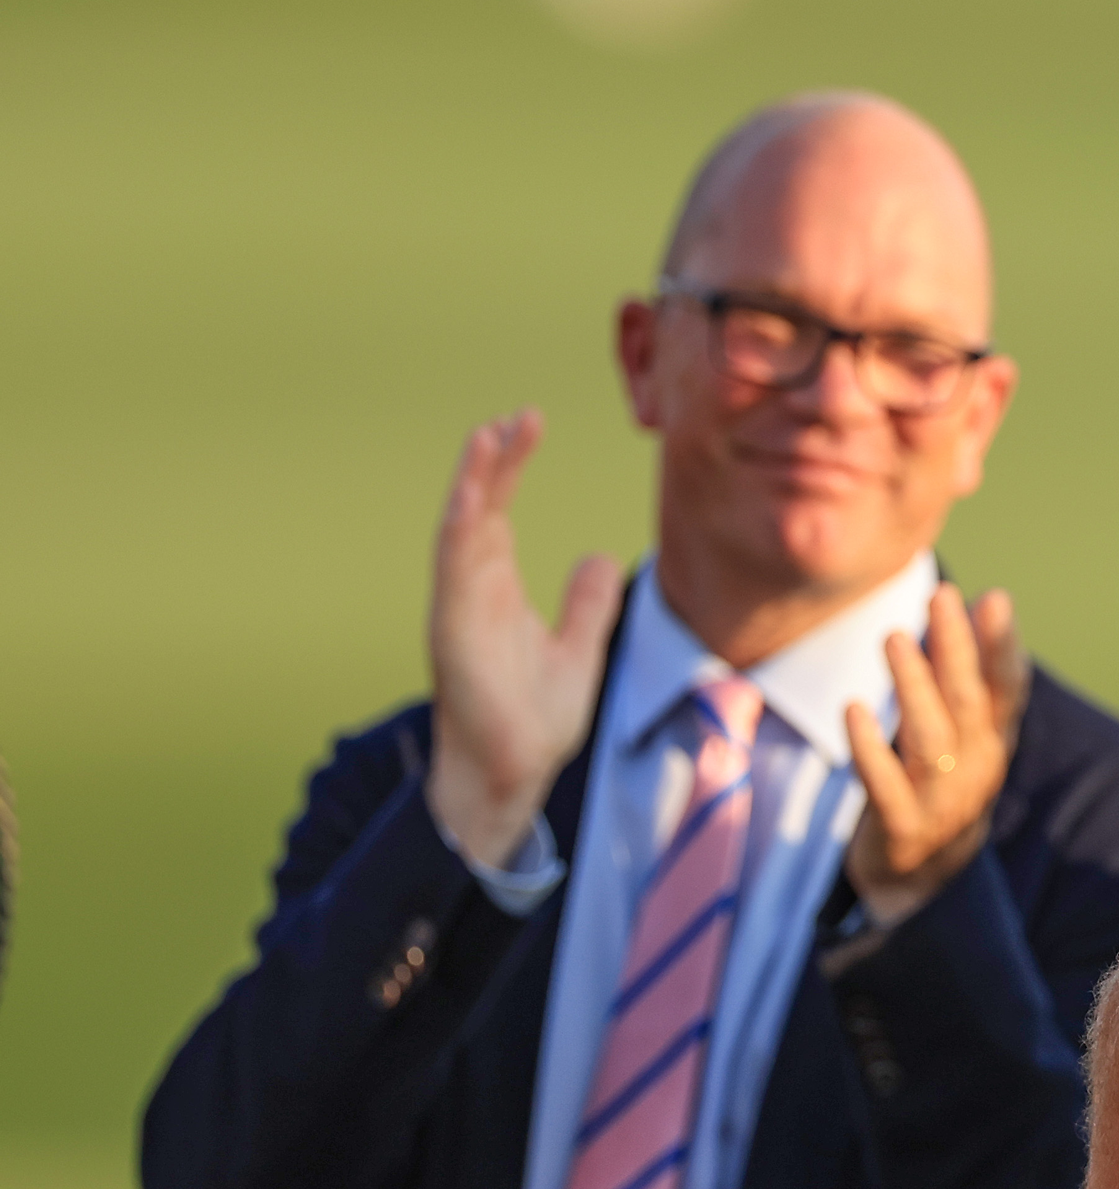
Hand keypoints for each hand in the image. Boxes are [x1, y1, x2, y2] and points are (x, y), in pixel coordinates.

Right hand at [424, 410, 622, 868]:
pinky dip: (461, 531)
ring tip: (487, 436)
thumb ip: (585, 603)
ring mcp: (459, 608)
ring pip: (460, 531)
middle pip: (479, 509)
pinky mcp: (454, 631)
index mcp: (496, 589)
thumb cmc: (535, 719)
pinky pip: (453, 571)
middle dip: (494, 462)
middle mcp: (473, 590)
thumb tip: (595, 556)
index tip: (527, 424)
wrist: (514, 772)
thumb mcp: (578, 647)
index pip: (500, 513)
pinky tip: (471, 497)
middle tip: (516, 416)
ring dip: (473, 484)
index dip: (509, 468)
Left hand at [843, 584, 1029, 927]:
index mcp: (992, 744)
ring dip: (914, 687)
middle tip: (941, 597)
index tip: (995, 599)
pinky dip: (870, 748)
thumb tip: (977, 601)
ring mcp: (941, 803)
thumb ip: (964, 675)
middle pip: (969, 704)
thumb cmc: (936, 787)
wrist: (918, 884)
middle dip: (957, 648)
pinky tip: (854, 710)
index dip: (1004, 646)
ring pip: (931, 741)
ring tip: (893, 638)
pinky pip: (884, 786)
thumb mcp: (961, 734)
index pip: (1007, 689)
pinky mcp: (901, 830)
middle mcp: (975, 771)